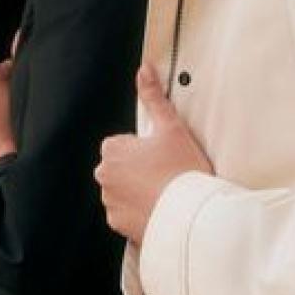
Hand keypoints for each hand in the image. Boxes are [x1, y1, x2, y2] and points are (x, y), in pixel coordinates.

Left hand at [95, 66, 212, 244]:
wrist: (189, 215)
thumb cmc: (181, 171)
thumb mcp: (170, 127)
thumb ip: (153, 96)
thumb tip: (144, 69)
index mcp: (112, 151)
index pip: (121, 143)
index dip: (142, 147)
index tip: (161, 154)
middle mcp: (105, 177)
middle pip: (120, 166)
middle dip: (138, 168)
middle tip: (166, 171)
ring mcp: (110, 202)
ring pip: (123, 189)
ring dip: (137, 189)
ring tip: (164, 190)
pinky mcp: (119, 224)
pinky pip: (126, 213)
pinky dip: (139, 211)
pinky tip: (159, 207)